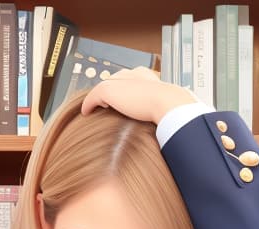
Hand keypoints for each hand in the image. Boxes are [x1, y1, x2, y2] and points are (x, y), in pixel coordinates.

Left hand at [80, 67, 197, 125]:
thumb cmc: (171, 108)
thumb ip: (158, 109)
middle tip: (104, 104)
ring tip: (94, 109)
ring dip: (98, 98)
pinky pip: (93, 97)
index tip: (122, 100)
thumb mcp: (164, 106)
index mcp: (147, 76)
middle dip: (110, 91)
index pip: (130, 78)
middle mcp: (132, 74)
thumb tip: (160, 123)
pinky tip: (87, 113)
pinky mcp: (109, 89)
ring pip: (104, 88)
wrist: (168, 103)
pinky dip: (89, 104)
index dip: (124, 89)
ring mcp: (120, 80)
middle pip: (115, 80)